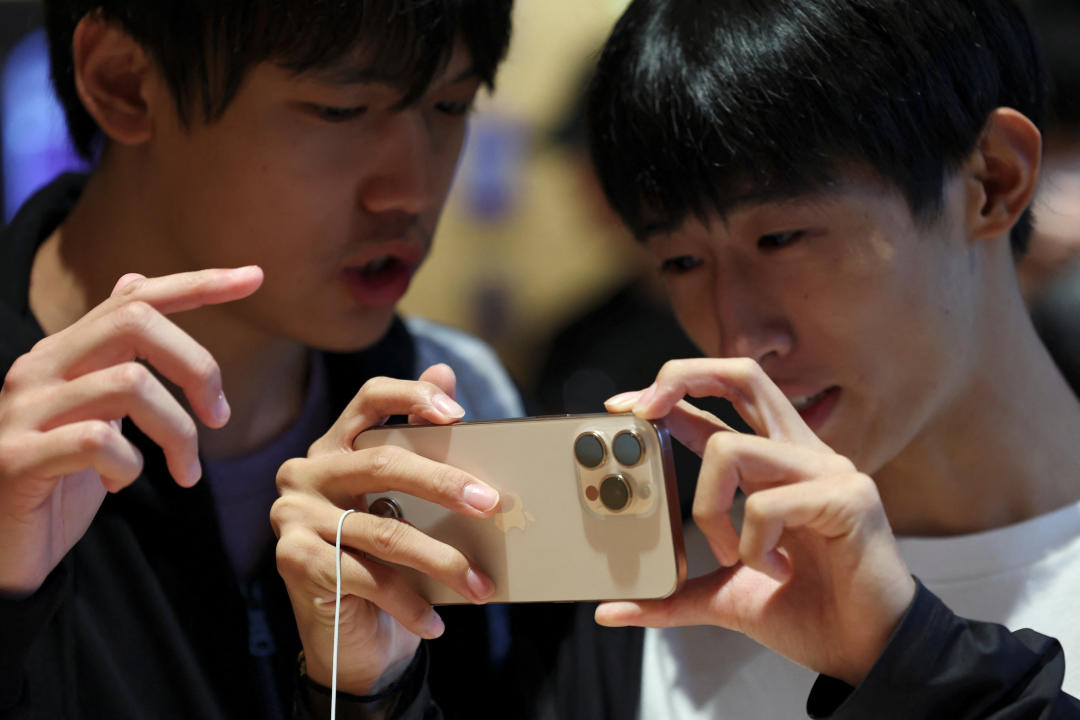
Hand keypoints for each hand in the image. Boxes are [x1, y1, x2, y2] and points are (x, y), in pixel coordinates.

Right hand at [0, 267, 262, 596]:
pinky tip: (121, 485)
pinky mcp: (17, 459)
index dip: (199, 284)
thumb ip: (114, 355)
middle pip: (136, 321)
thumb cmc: (56, 481)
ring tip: (185, 471)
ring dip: (178, 431)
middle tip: (220, 416)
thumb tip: (135, 282)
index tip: (254, 277)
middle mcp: (39, 368)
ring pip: (129, 383)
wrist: (0, 552)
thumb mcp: (94, 409)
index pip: (135, 297)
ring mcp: (24, 411)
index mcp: (64, 353)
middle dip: (198, 365)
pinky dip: (130, 465)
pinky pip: (98, 441)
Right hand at [272, 364, 498, 694]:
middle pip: (382, 463)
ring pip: (384, 529)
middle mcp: (306, 472)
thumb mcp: (409, 504)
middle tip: (491, 504)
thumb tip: (445, 374)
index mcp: (335, 446)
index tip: (458, 413)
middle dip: (444, 484)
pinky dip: (410, 604)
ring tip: (481, 584)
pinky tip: (436, 621)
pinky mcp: (293, 560)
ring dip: (442, 561)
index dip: (412, 396)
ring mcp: (293, 516)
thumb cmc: (387, 562)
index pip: (370, 398)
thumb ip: (421, 444)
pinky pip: (368, 577)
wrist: (352, 640)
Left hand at [601, 358, 915, 685]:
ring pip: (730, 448)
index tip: (620, 407)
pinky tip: (778, 572)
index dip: (672, 392)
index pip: (720, 405)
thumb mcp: (724, 596)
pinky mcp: (847, 497)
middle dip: (682, 376)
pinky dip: (752, 546)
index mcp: (775, 467)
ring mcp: (828, 470)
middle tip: (642, 410)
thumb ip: (674, 594)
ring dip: (708, 510)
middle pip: (743, 374)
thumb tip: (612, 610)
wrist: (867, 656)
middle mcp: (801, 455)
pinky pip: (765, 504)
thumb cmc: (810, 614)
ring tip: (731, 557)